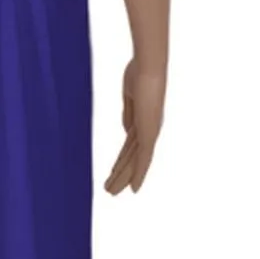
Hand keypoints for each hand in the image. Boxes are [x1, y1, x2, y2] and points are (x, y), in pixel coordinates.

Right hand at [104, 56, 165, 194]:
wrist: (149, 66)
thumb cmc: (139, 72)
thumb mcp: (130, 95)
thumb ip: (129, 114)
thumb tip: (127, 130)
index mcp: (143, 120)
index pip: (130, 146)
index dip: (122, 162)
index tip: (115, 173)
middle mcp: (149, 130)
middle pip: (131, 158)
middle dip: (120, 174)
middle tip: (109, 190)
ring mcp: (150, 133)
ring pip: (133, 163)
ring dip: (122, 178)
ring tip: (109, 192)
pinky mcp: (150, 134)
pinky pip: (142, 160)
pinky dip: (138, 175)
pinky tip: (134, 189)